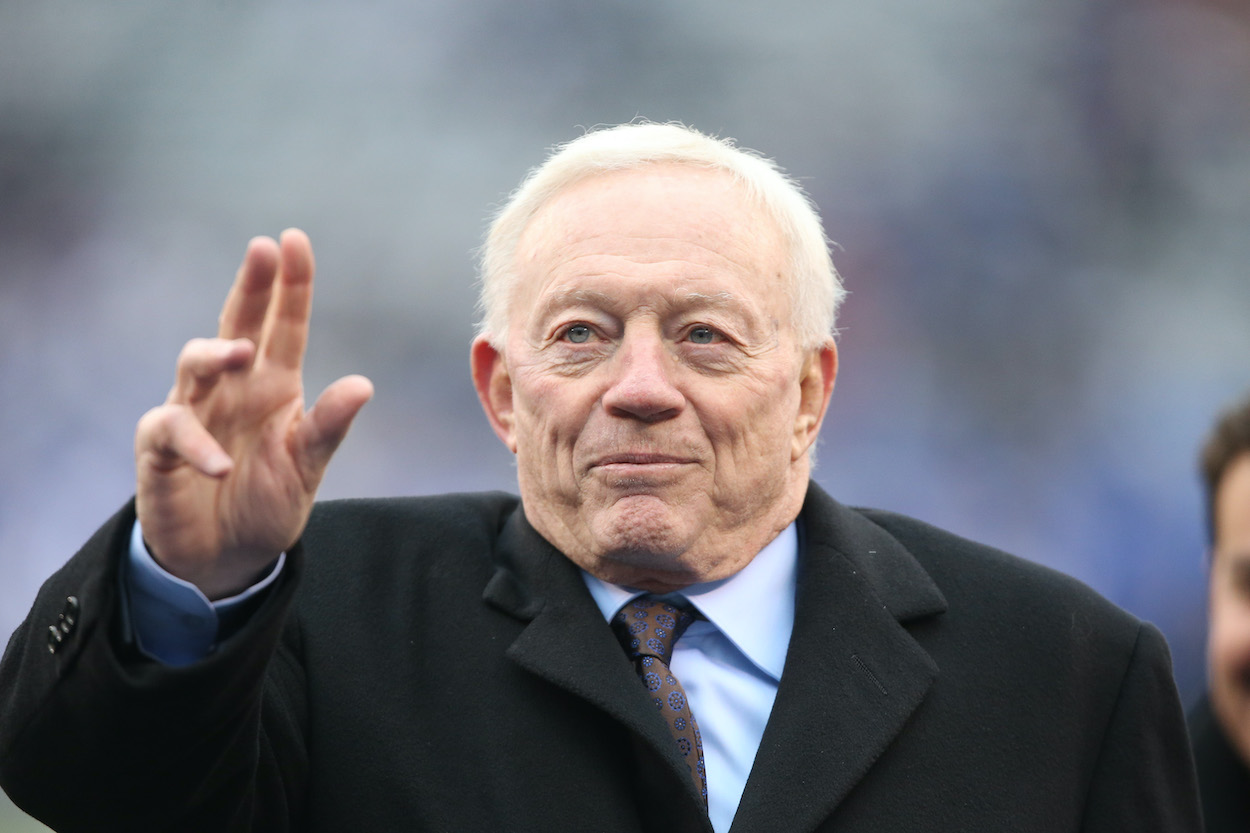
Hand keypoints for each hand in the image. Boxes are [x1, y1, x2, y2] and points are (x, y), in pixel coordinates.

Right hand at [134, 229, 373, 598]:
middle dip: (249, 287)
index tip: (294, 241)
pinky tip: (222, 466)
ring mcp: (193, 414)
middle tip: (263, 250)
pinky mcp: (162, 451)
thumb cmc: (268, 501)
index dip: (290, 285)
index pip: (284, 325)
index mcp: (273, 386)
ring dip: (216, 354)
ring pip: (193, 364)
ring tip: (241, 353)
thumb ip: (329, 426)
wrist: (227, 557)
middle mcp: (232, 390)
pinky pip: (171, 432)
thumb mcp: (308, 464)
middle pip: (236, 326)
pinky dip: (196, 445)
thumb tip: (364, 384)